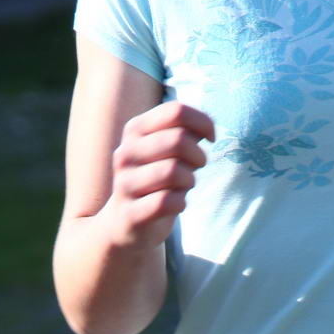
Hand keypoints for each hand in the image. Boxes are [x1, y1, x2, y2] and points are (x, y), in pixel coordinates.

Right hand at [106, 100, 213, 248]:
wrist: (124, 222)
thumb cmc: (156, 179)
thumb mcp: (169, 150)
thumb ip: (187, 132)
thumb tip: (208, 125)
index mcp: (135, 130)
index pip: (176, 111)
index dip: (203, 123)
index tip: (210, 138)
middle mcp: (125, 153)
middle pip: (178, 140)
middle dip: (198, 155)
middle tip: (197, 166)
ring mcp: (124, 183)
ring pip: (173, 171)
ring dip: (189, 180)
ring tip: (185, 185)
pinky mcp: (130, 212)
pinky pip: (166, 202)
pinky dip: (180, 202)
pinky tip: (176, 204)